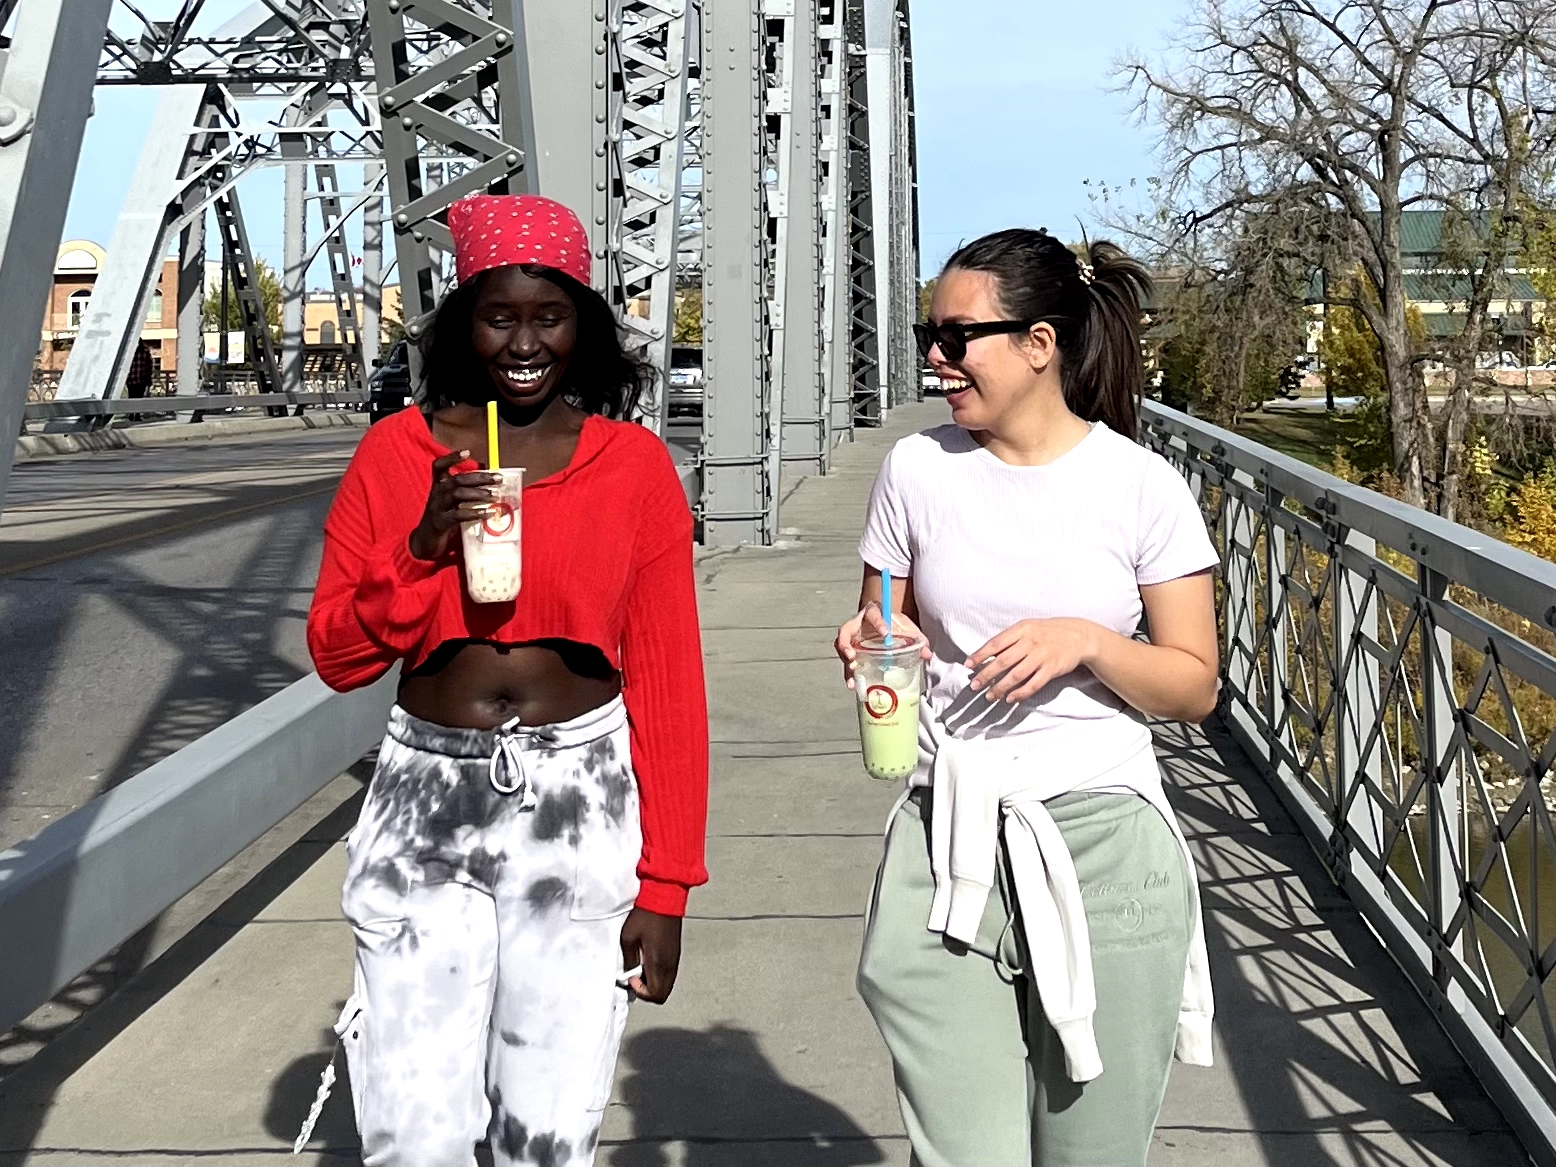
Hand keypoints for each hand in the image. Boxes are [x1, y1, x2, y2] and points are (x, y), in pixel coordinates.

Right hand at [407, 450, 501, 560]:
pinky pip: (458, 515)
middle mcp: (436, 494)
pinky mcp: (440, 523)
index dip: (451, 457)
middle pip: (457, 480)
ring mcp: (437, 508)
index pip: (439, 466)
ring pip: (457, 494)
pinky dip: (475, 513)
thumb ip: (466, 491)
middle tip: (498, 479)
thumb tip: (490, 481)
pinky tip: (488, 513)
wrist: (425, 542)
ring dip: (478, 494)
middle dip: (479, 477)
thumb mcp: (452, 503)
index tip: (467, 452)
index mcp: (438, 486)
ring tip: (494, 496)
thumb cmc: (444, 519)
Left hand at [619, 907, 681, 1003]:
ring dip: (654, 983)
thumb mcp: (628, 938)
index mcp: (658, 962)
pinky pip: (669, 973)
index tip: (631, 978)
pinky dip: (659, 974)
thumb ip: (628, 960)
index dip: (641, 992)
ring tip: (641, 969)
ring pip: (667, 984)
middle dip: (648, 991)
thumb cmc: (645, 915)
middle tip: (635, 978)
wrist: (664, 897)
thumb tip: (628, 973)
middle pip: (663, 993)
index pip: (656, 994)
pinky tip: (649, 961)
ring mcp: (675, 958)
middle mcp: (669, 964)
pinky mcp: (676, 951)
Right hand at [834, 603, 930, 688]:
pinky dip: (849, 674)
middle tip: (852, 656)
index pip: (873, 614)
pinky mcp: (852, 653)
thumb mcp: (906, 628)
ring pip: (842, 648)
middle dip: (845, 644)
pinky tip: (853, 685)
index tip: (885, 633)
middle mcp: (857, 625)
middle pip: (845, 631)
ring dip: (845, 661)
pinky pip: (847, 663)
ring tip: (852, 672)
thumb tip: (926, 653)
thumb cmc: (894, 625)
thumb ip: (916, 638)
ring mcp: (852, 640)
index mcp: (872, 613)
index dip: (878, 623)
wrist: (884, 625)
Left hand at [966, 619, 1101, 703]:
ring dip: (1000, 687)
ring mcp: (1042, 656)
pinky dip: (1020, 693)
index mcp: (1022, 629)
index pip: (996, 643)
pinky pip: (1033, 684)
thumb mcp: (1028, 628)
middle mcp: (1030, 642)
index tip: (968, 665)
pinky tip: (1010, 699)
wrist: (1079, 635)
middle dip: (986, 674)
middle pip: (1003, 661)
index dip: (980, 655)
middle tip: (974, 685)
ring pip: (1016, 675)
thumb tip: (986, 655)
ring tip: (989, 696)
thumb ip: (1009, 640)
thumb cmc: (1047, 632)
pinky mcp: (1052, 669)